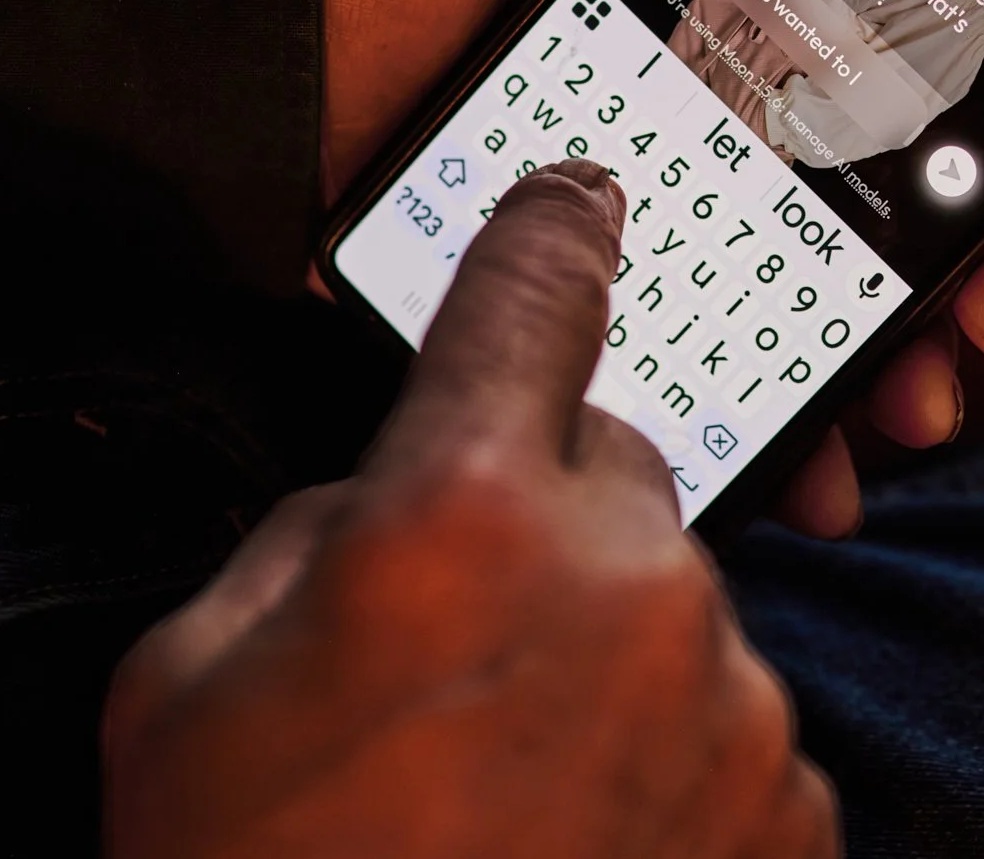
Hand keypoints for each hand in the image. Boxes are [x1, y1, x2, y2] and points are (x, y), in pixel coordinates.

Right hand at [107, 162, 837, 858]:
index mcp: (457, 520)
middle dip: (547, 527)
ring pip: (671, 608)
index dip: (553, 231)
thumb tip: (402, 497)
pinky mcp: (792, 804)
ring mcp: (728, 700)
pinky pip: (726, 724)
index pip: (529, 301)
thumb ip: (318, 536)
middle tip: (457, 660)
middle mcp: (625, 581)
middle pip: (612, 471)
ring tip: (505, 793)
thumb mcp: (191, 682)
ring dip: (606, 661)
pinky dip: (667, 760)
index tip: (587, 189)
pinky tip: (578, 844)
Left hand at [322, 0, 983, 535]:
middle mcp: (715, 97)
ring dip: (890, 358)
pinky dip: (771, 415)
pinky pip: (710, 358)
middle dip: (973, 261)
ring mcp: (662, 202)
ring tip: (911, 423)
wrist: (215, 74)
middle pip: (890, 182)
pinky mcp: (598, 289)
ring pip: (818, 286)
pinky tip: (808, 471)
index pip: (902, 43)